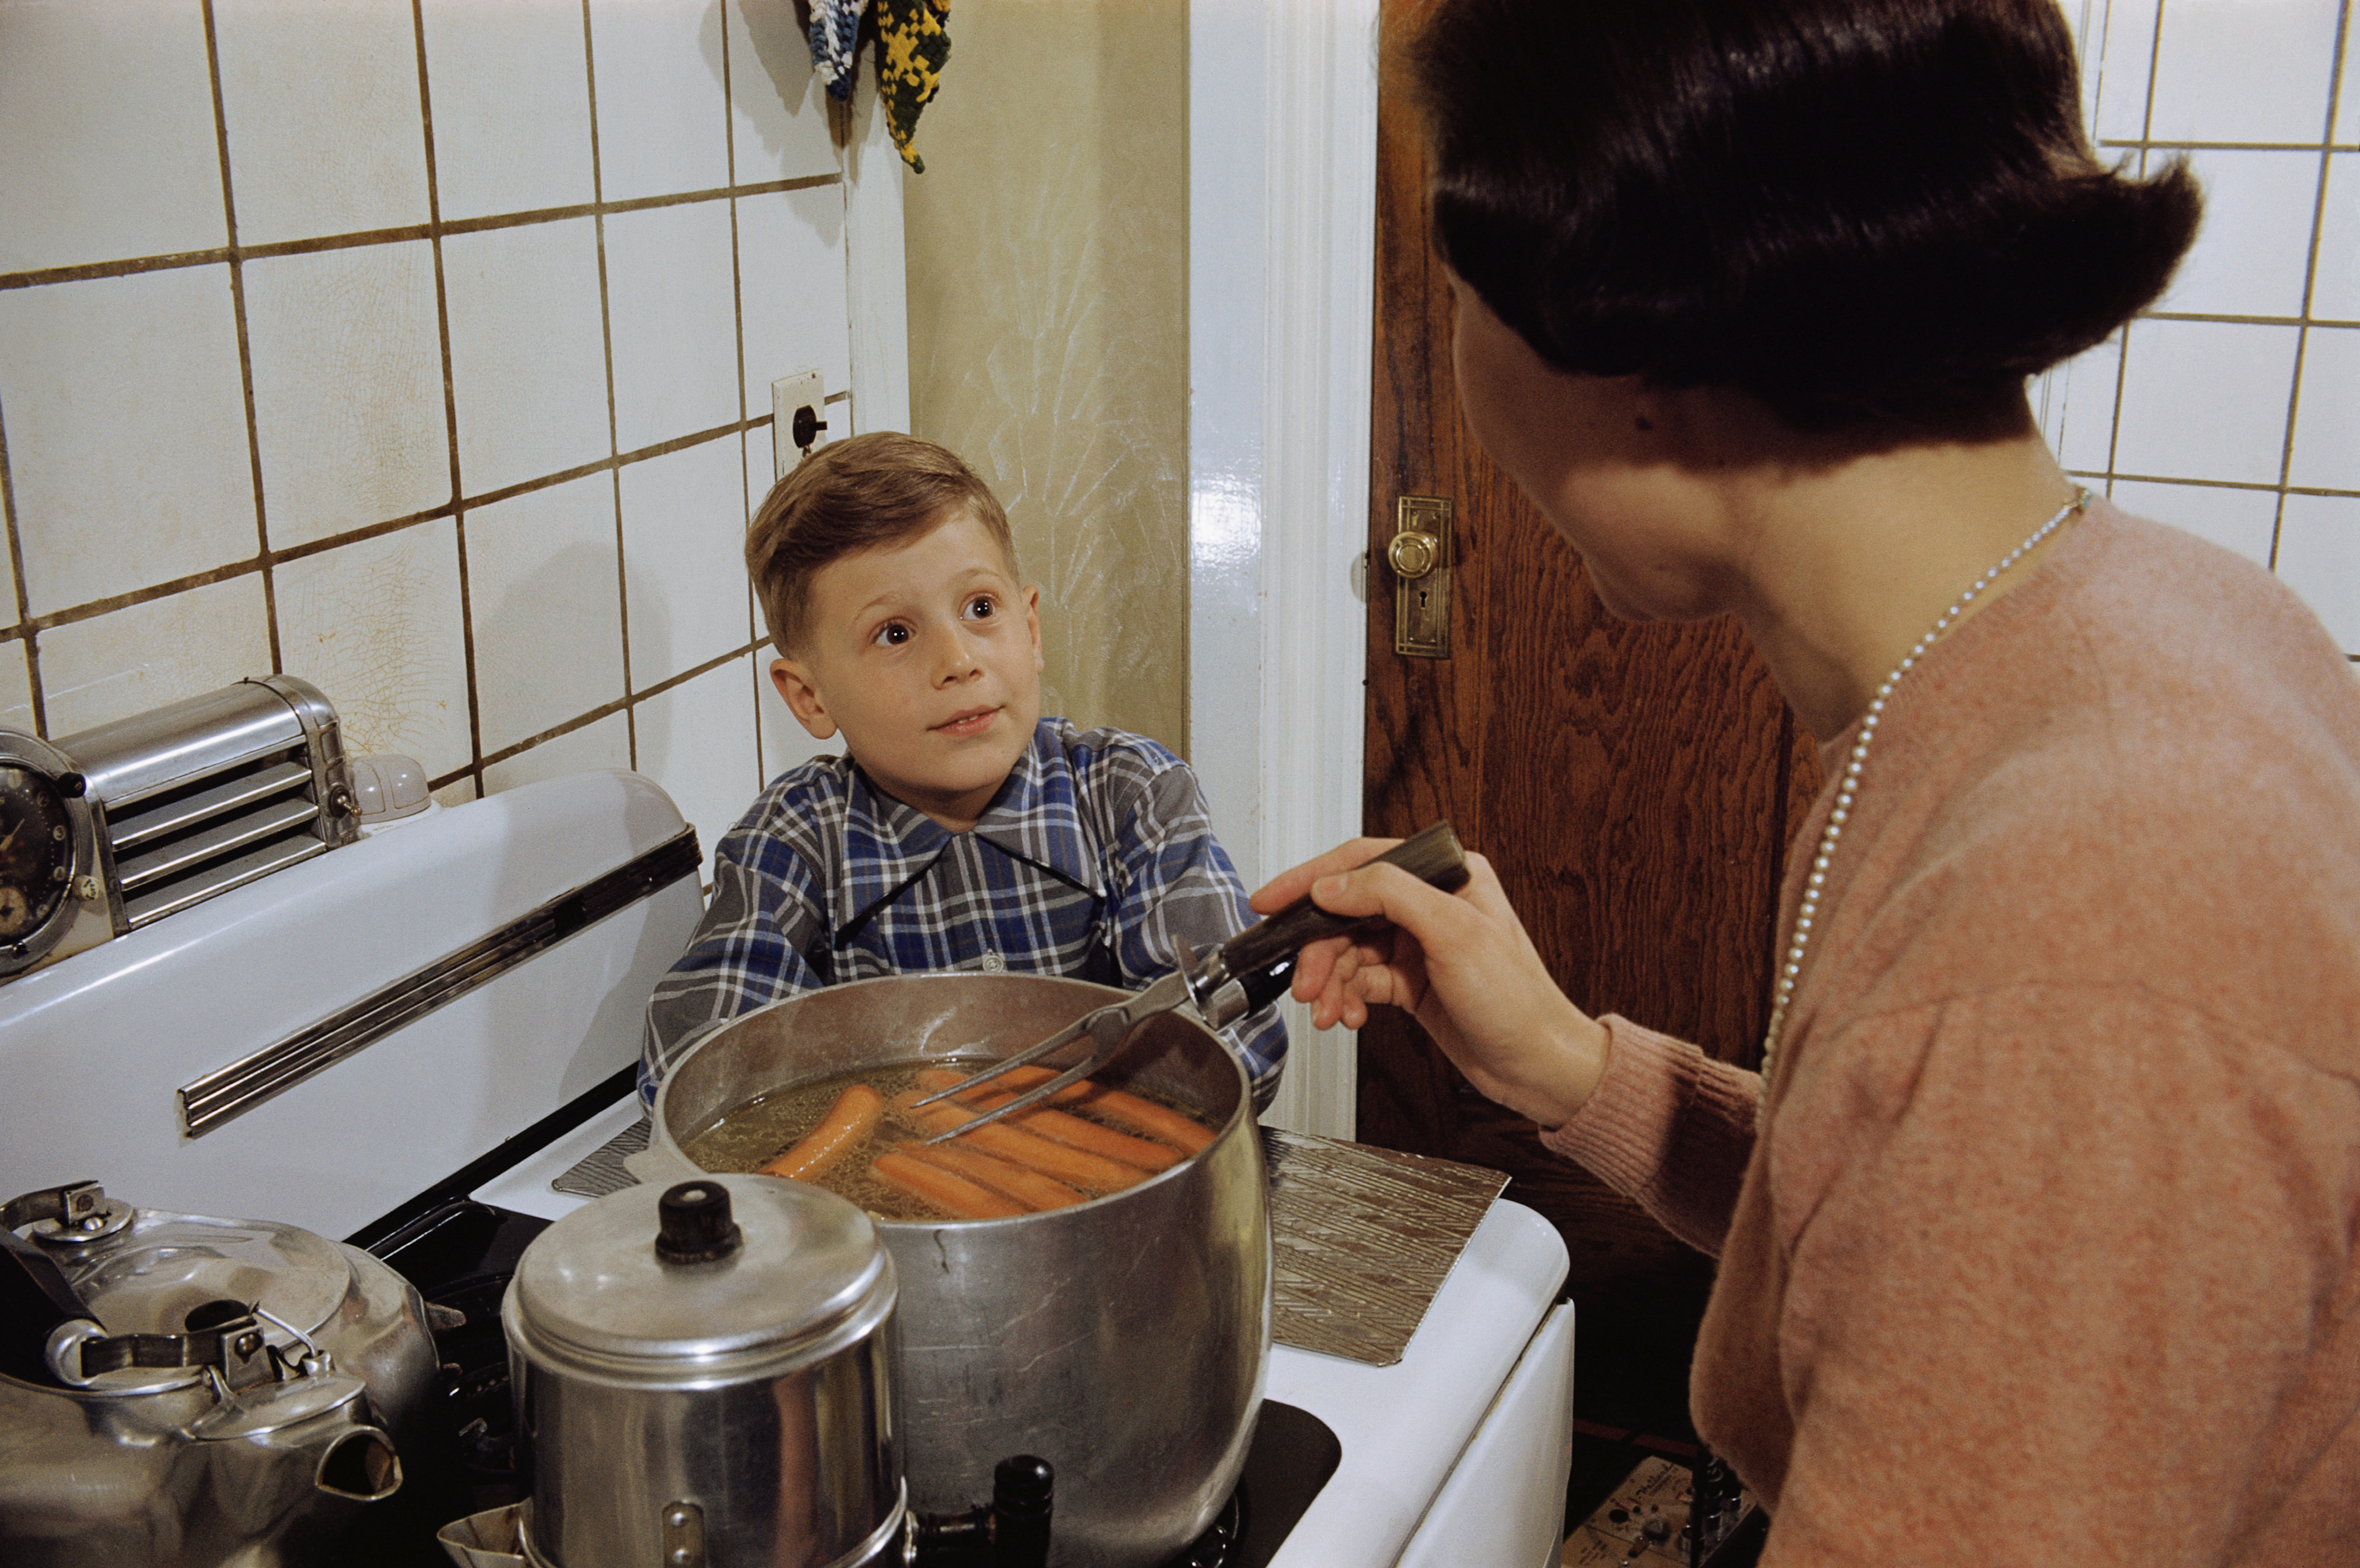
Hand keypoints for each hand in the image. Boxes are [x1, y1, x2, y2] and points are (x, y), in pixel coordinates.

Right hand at [1251, 839, 1608, 1127]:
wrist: (1538, 1065)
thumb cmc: (1518, 1000)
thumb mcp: (1453, 933)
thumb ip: (1390, 894)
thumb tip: (1332, 884)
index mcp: (1446, 875)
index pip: (1362, 862)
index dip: (1309, 879)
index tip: (1272, 900)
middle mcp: (1429, 904)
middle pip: (1346, 912)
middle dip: (1318, 949)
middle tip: (1303, 980)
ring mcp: (1418, 943)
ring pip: (1347, 950)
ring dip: (1328, 980)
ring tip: (1323, 1008)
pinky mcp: (1410, 980)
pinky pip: (1359, 980)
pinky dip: (1344, 997)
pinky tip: (1345, 1015)